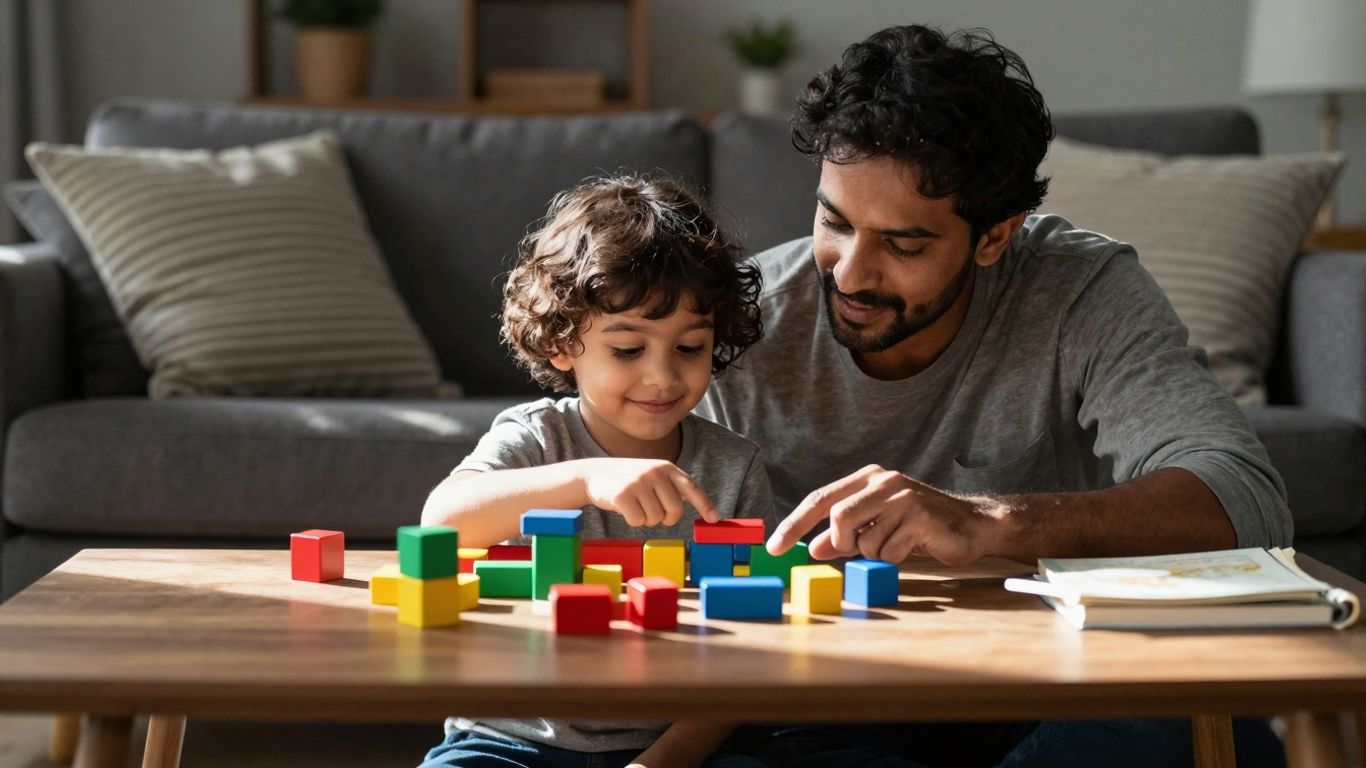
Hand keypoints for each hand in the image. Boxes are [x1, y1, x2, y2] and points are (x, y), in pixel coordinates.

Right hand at [579, 458, 718, 527]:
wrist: (595, 473)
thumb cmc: (631, 480)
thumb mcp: (654, 475)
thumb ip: (674, 488)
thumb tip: (705, 509)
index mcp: (666, 467)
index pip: (691, 487)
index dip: (704, 504)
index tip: (714, 519)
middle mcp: (655, 472)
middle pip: (675, 510)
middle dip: (666, 517)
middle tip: (653, 510)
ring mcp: (638, 482)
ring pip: (655, 519)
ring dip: (647, 519)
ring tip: (636, 504)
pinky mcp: (622, 495)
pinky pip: (638, 521)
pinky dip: (633, 520)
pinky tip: (625, 508)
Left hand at [766, 464, 1000, 565]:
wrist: (971, 525)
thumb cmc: (918, 527)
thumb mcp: (876, 529)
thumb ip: (845, 536)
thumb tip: (814, 549)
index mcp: (867, 479)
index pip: (820, 499)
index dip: (795, 524)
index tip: (775, 548)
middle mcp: (883, 481)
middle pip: (839, 516)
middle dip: (842, 542)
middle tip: (855, 551)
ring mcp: (903, 496)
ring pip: (864, 538)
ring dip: (874, 553)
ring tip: (895, 545)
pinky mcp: (920, 515)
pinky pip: (889, 549)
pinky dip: (894, 558)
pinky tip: (912, 546)